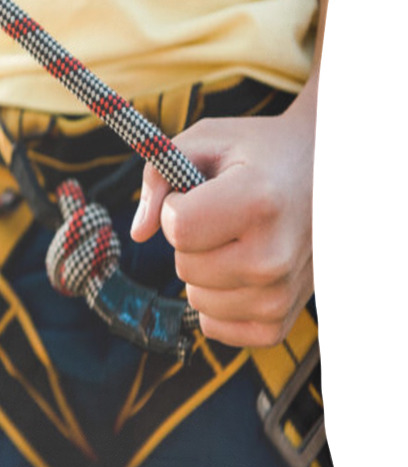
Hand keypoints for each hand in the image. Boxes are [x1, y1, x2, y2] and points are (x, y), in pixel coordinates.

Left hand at [130, 82, 317, 347]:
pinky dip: (216, 303)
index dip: (176, 206)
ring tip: (240, 239)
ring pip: (196, 299)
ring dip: (203, 272)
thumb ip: (158, 177)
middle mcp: (274, 256)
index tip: (199, 191)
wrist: (327, 174)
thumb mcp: (206, 140)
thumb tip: (138, 233)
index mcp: (258, 203)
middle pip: (184, 266)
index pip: (178, 228)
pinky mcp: (279, 323)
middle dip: (190, 240)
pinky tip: (241, 271)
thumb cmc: (257, 154)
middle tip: (228, 214)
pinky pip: (215, 327)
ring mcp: (280, 295)